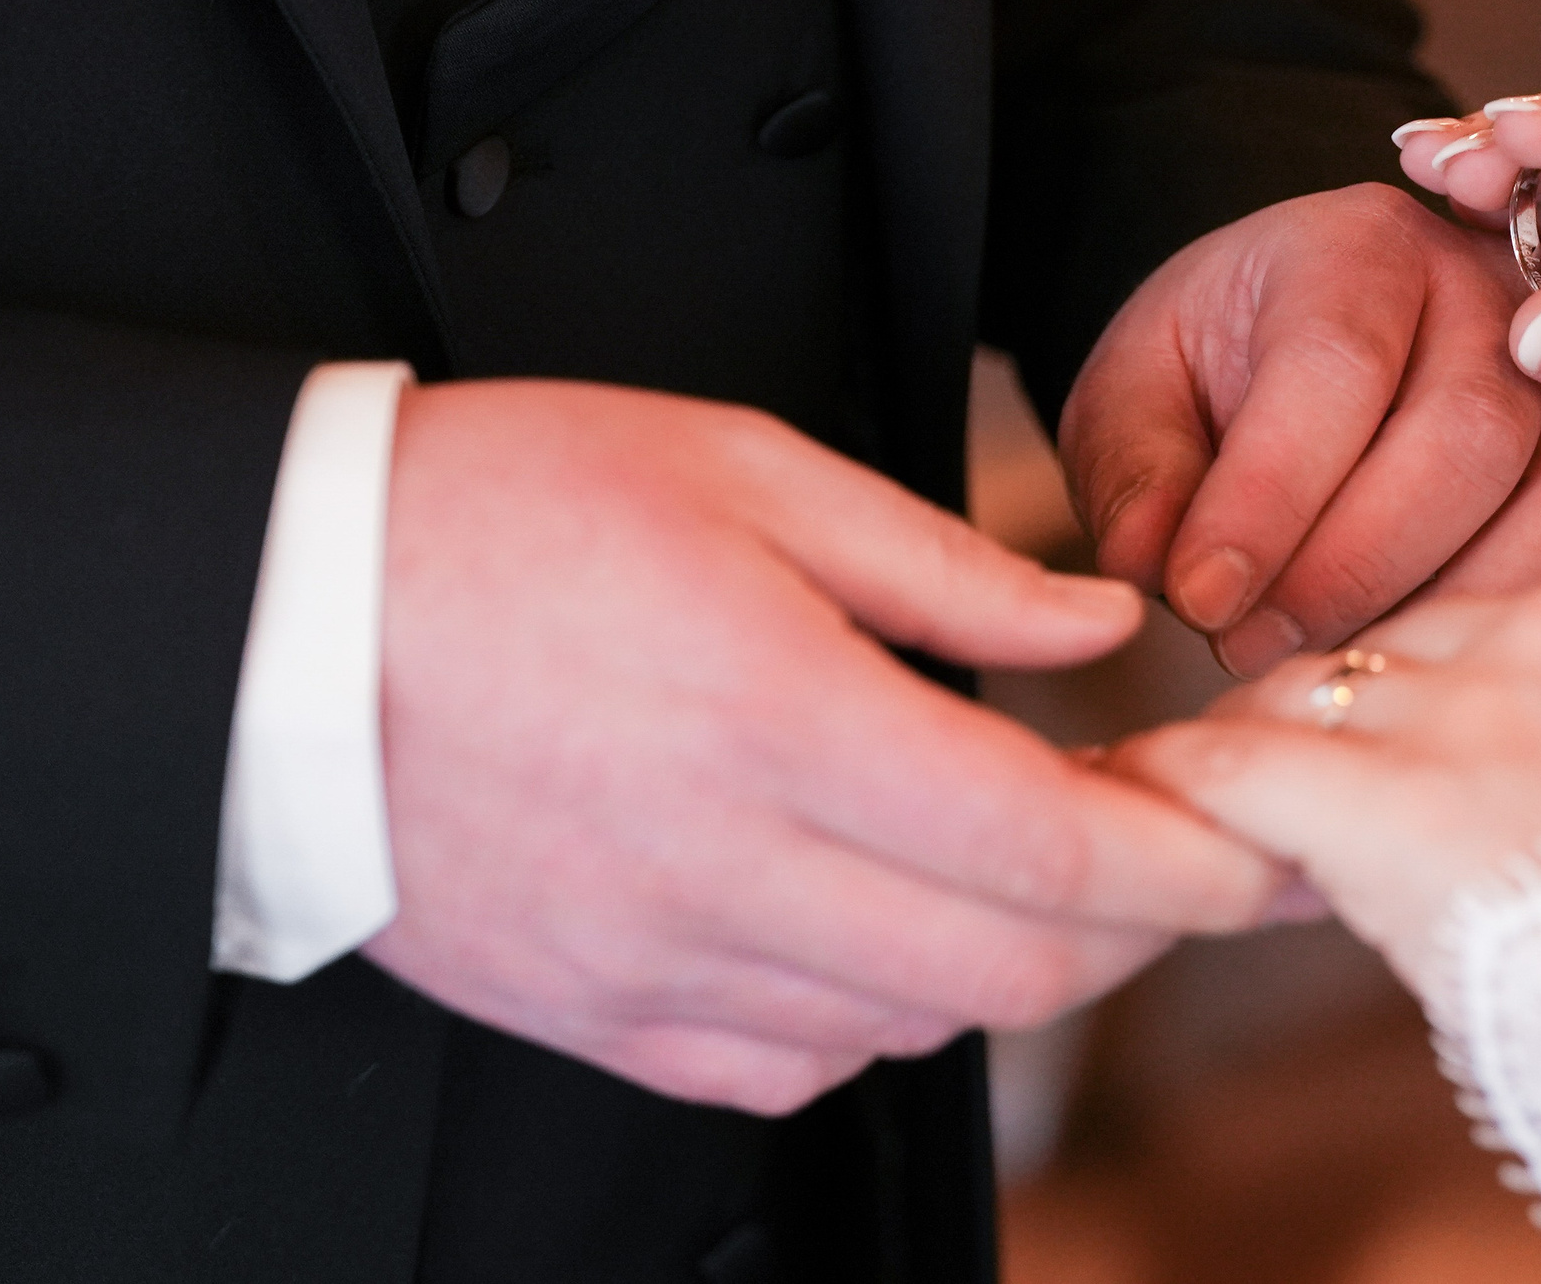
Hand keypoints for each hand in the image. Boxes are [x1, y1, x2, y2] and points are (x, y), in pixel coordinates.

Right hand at [362, 380, 1283, 1114]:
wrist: (280, 620)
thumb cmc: (509, 511)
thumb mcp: (747, 471)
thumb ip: (947, 568)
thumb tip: (1098, 633)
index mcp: (778, 713)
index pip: (1047, 848)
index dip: (1187, 866)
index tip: (1260, 844)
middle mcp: (724, 868)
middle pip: (1007, 969)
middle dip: (1138, 930)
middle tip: (1183, 856)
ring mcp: (653, 963)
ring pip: (912, 1027)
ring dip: (1013, 964)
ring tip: (1033, 868)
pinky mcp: (594, 1012)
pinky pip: (788, 1070)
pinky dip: (879, 1014)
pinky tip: (885, 928)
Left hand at [1059, 184, 1540, 678]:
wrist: (1291, 365)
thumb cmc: (1210, 387)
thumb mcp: (1132, 405)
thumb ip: (1135, 476)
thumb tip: (1153, 569)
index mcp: (1358, 244)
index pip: (1334, 366)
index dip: (1268, 501)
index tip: (1200, 603)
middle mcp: (1495, 287)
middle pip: (1471, 436)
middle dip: (1356, 568)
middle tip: (1257, 653)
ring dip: (1462, 605)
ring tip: (1349, 666)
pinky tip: (1443, 666)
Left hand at [1108, 564, 1540, 1003]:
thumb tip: (1468, 780)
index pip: (1470, 624)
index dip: (1404, 703)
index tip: (1357, 749)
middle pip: (1378, 653)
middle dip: (1315, 731)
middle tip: (1250, 797)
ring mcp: (1486, 706)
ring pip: (1297, 700)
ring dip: (1240, 768)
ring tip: (1175, 810)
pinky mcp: (1409, 800)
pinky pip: (1239, 770)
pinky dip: (1173, 793)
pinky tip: (1133, 812)